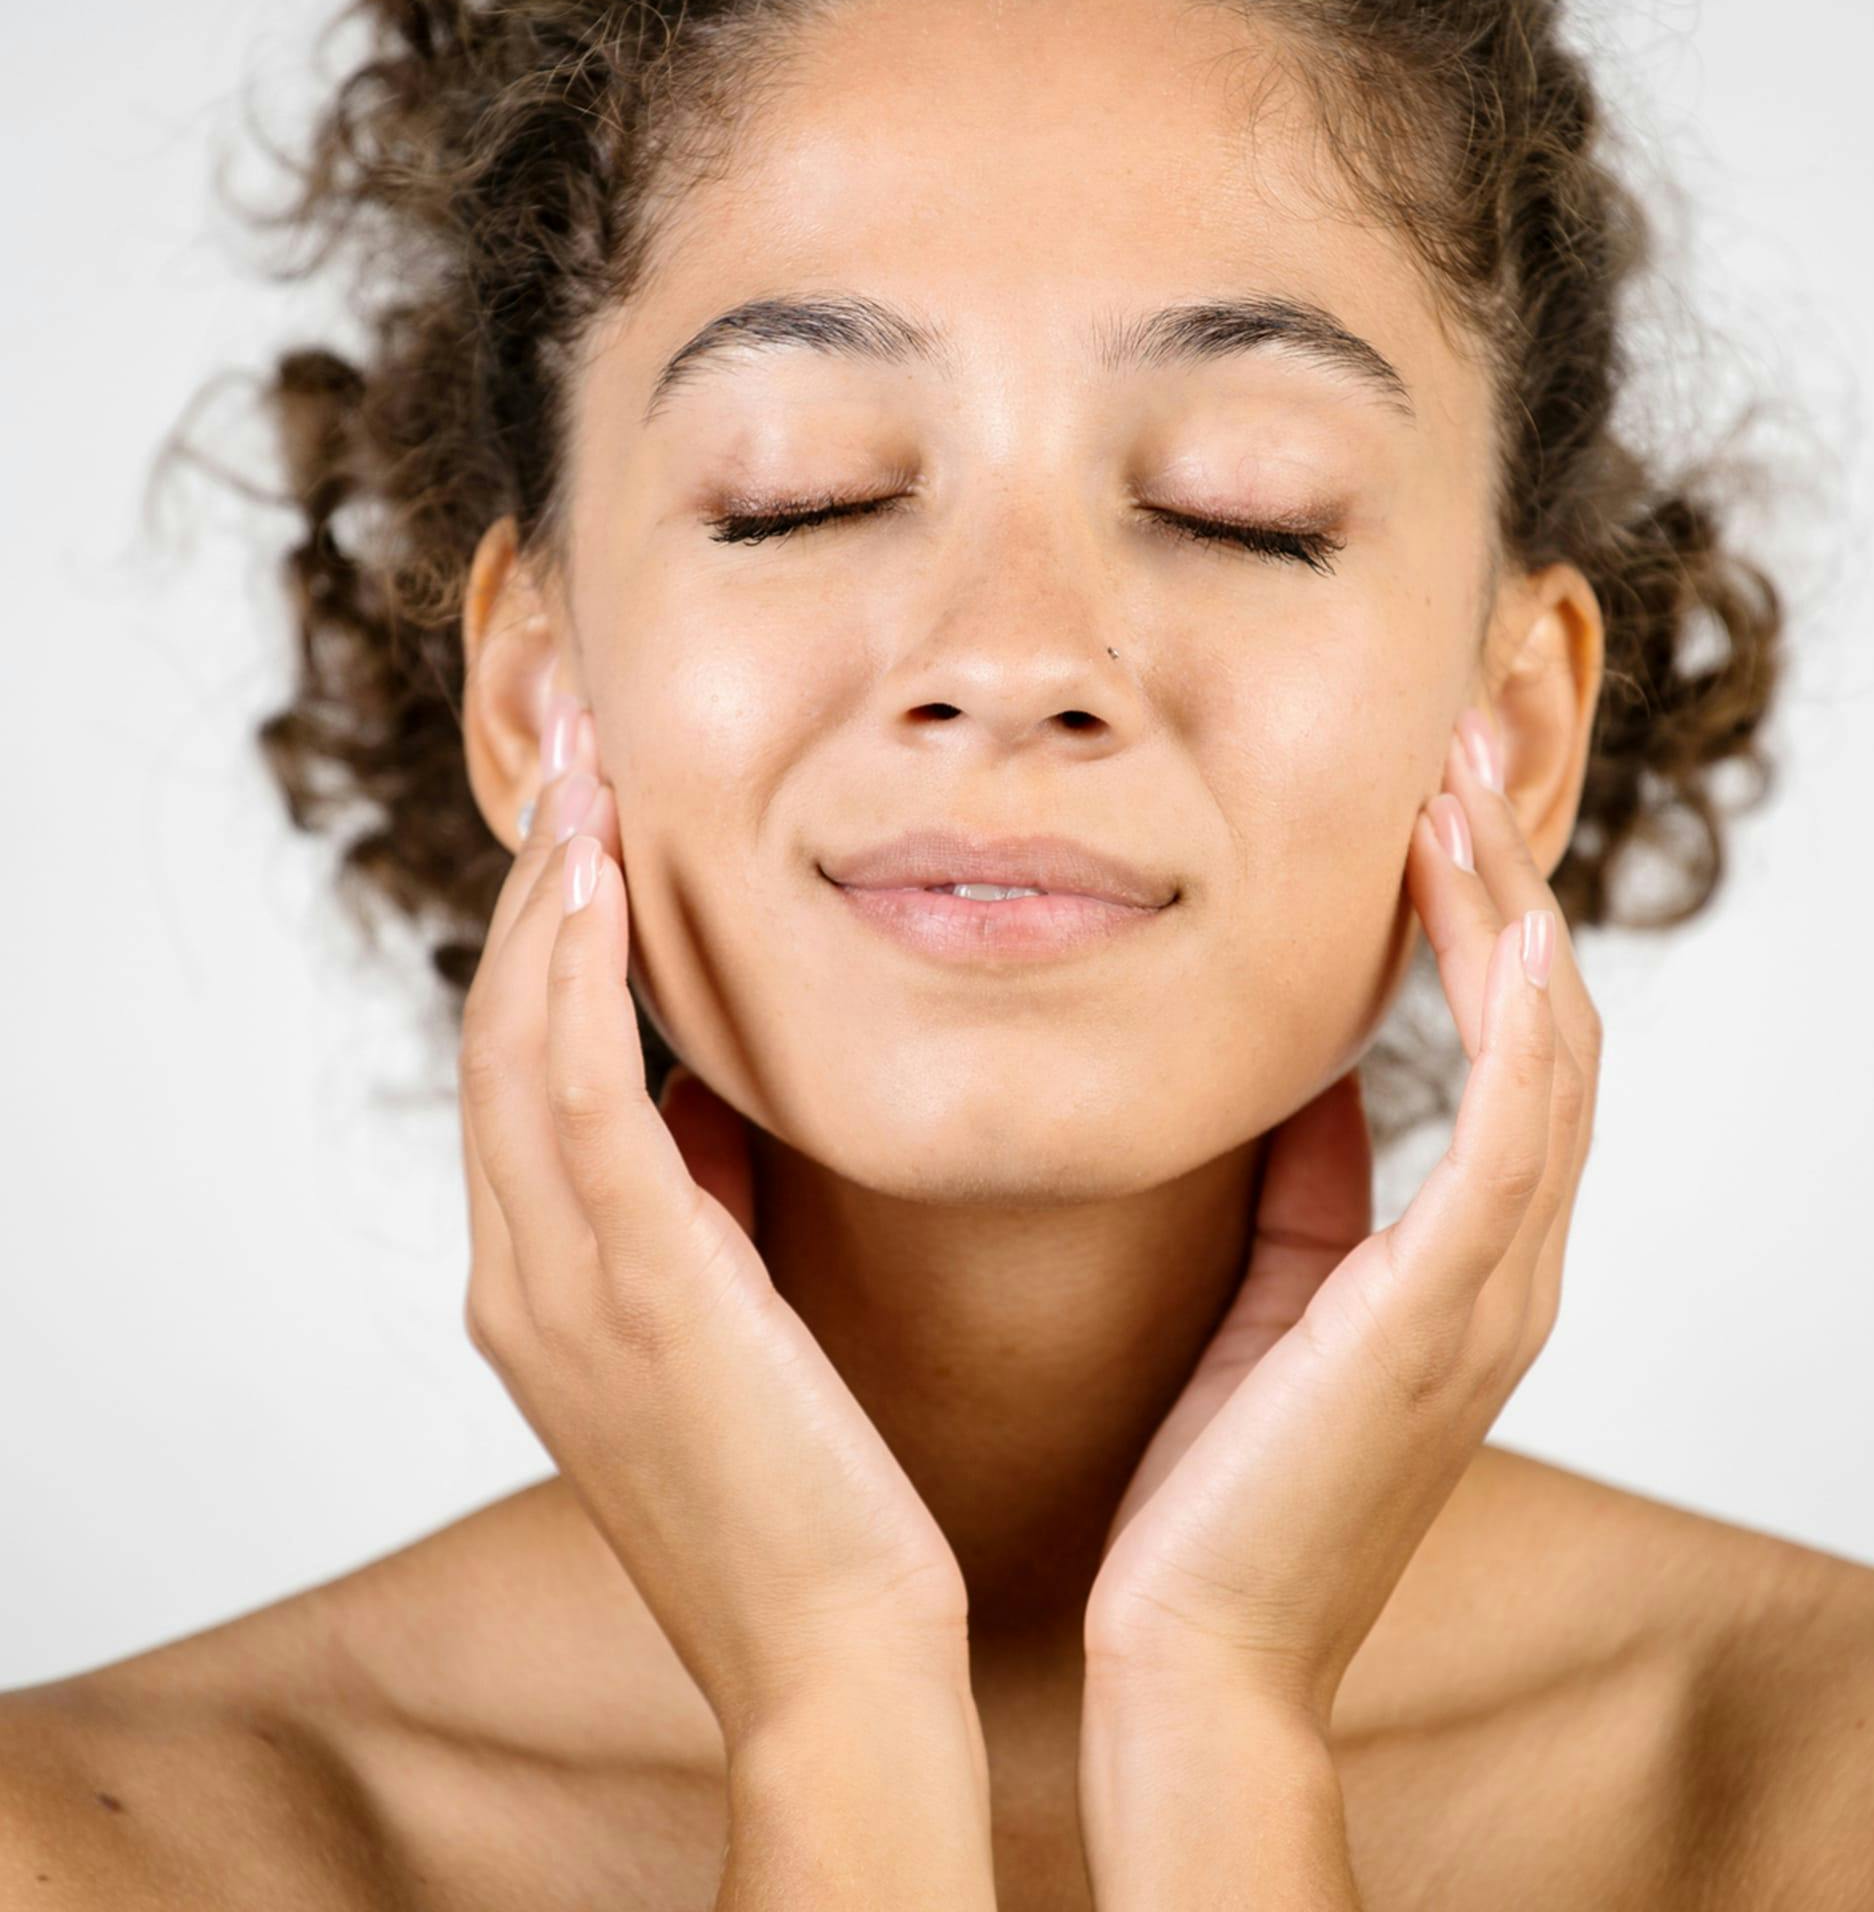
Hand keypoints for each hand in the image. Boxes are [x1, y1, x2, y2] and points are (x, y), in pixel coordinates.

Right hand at [458, 691, 969, 1742]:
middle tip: (576, 759)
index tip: (591, 826)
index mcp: (546, 1291)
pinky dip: (572, 974)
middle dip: (531, 889)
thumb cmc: (817, 1491)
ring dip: (545, 899)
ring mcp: (557, 1288)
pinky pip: (572, 1093)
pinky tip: (605, 877)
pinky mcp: (629, 1289)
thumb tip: (712, 1106)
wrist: (841, 1652)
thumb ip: (700, 1214)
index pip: (519, 1077)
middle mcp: (521, 1280)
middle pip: (494, 1037)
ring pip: (511, 1045)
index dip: (541, 944)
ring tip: (585, 780)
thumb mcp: (731, 1324)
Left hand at [1081, 711, 1600, 1733]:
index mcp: (1462, 1262)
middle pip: (1548, 1024)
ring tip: (1460, 784)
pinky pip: (1517, 1134)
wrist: (1190, 1649)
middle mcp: (1505, 1266)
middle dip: (1507, 879)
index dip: (1482, 918)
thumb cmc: (1213, 1481)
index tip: (1428, 800)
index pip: (1508, 1051)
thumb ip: (1305, 1185)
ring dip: (1510, 910)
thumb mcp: (1268, 1294)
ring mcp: (1492, 1293)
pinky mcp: (1447, 1315)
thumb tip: (1298, 1074)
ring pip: (1549, 1054)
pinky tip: (1495, 914)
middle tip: (1459, 747)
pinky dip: (1518, 1017)